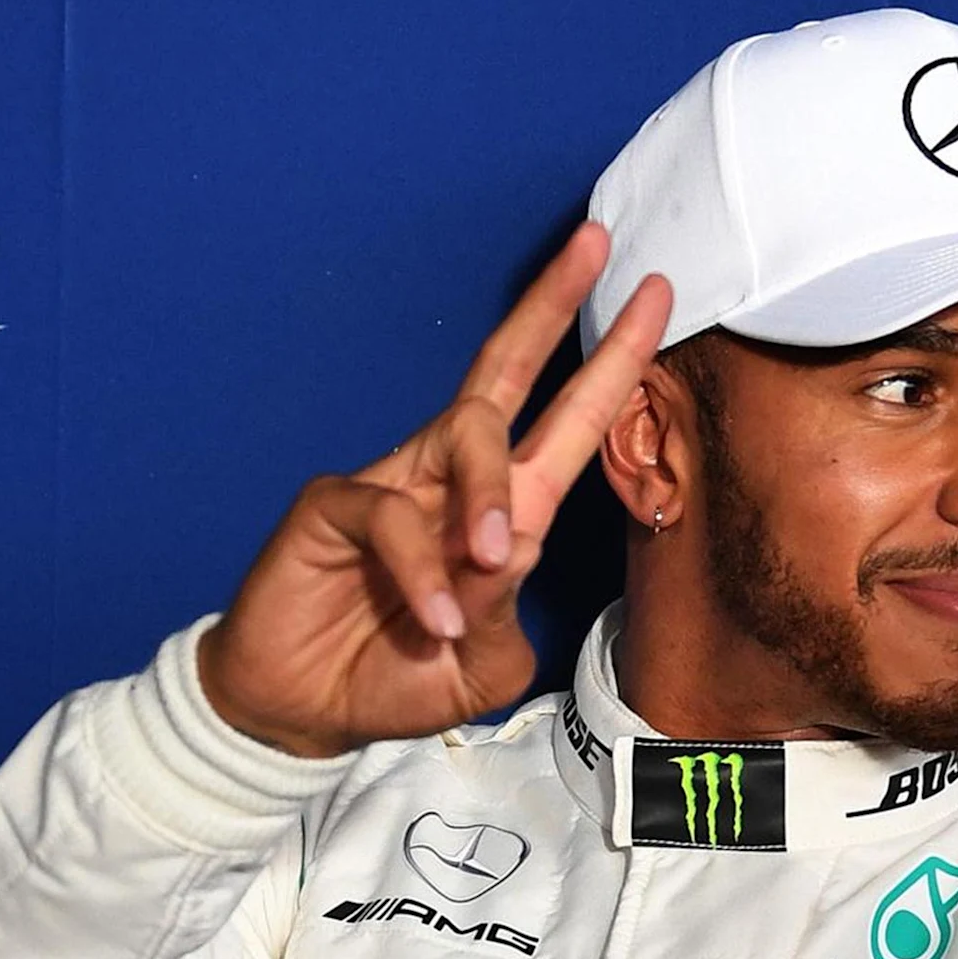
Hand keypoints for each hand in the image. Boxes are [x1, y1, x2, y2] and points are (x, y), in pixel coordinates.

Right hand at [197, 224, 673, 757]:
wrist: (302, 713)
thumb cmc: (393, 676)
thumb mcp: (480, 667)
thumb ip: (506, 618)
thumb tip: (508, 559)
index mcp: (499, 511)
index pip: (562, 423)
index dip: (609, 366)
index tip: (655, 300)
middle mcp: (448, 479)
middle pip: (506, 373)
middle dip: (555, 307)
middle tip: (597, 245)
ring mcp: (392, 485)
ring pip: (462, 435)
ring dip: (488, 491)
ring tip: (494, 557)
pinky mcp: (334, 506)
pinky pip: (394, 517)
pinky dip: (422, 570)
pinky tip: (435, 619)